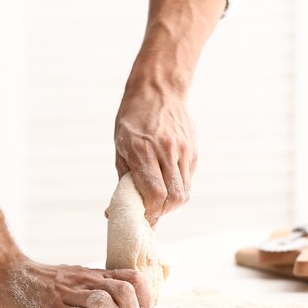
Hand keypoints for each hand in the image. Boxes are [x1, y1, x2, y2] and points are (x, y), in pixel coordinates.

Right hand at [0, 258, 151, 307]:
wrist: (5, 273)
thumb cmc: (40, 281)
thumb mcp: (73, 279)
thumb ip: (93, 288)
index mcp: (92, 275)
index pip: (132, 277)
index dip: (146, 298)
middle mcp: (85, 280)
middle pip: (125, 289)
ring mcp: (69, 294)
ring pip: (106, 301)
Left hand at [114, 88, 196, 225]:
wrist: (158, 90)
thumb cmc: (132, 120)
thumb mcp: (120, 146)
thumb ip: (123, 178)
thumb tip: (115, 210)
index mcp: (143, 149)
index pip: (154, 192)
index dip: (150, 211)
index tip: (143, 217)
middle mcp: (166, 150)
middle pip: (173, 197)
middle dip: (162, 212)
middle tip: (151, 214)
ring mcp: (183, 150)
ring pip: (184, 192)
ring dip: (171, 204)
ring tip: (159, 203)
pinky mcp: (192, 151)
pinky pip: (188, 179)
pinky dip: (178, 189)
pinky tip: (167, 185)